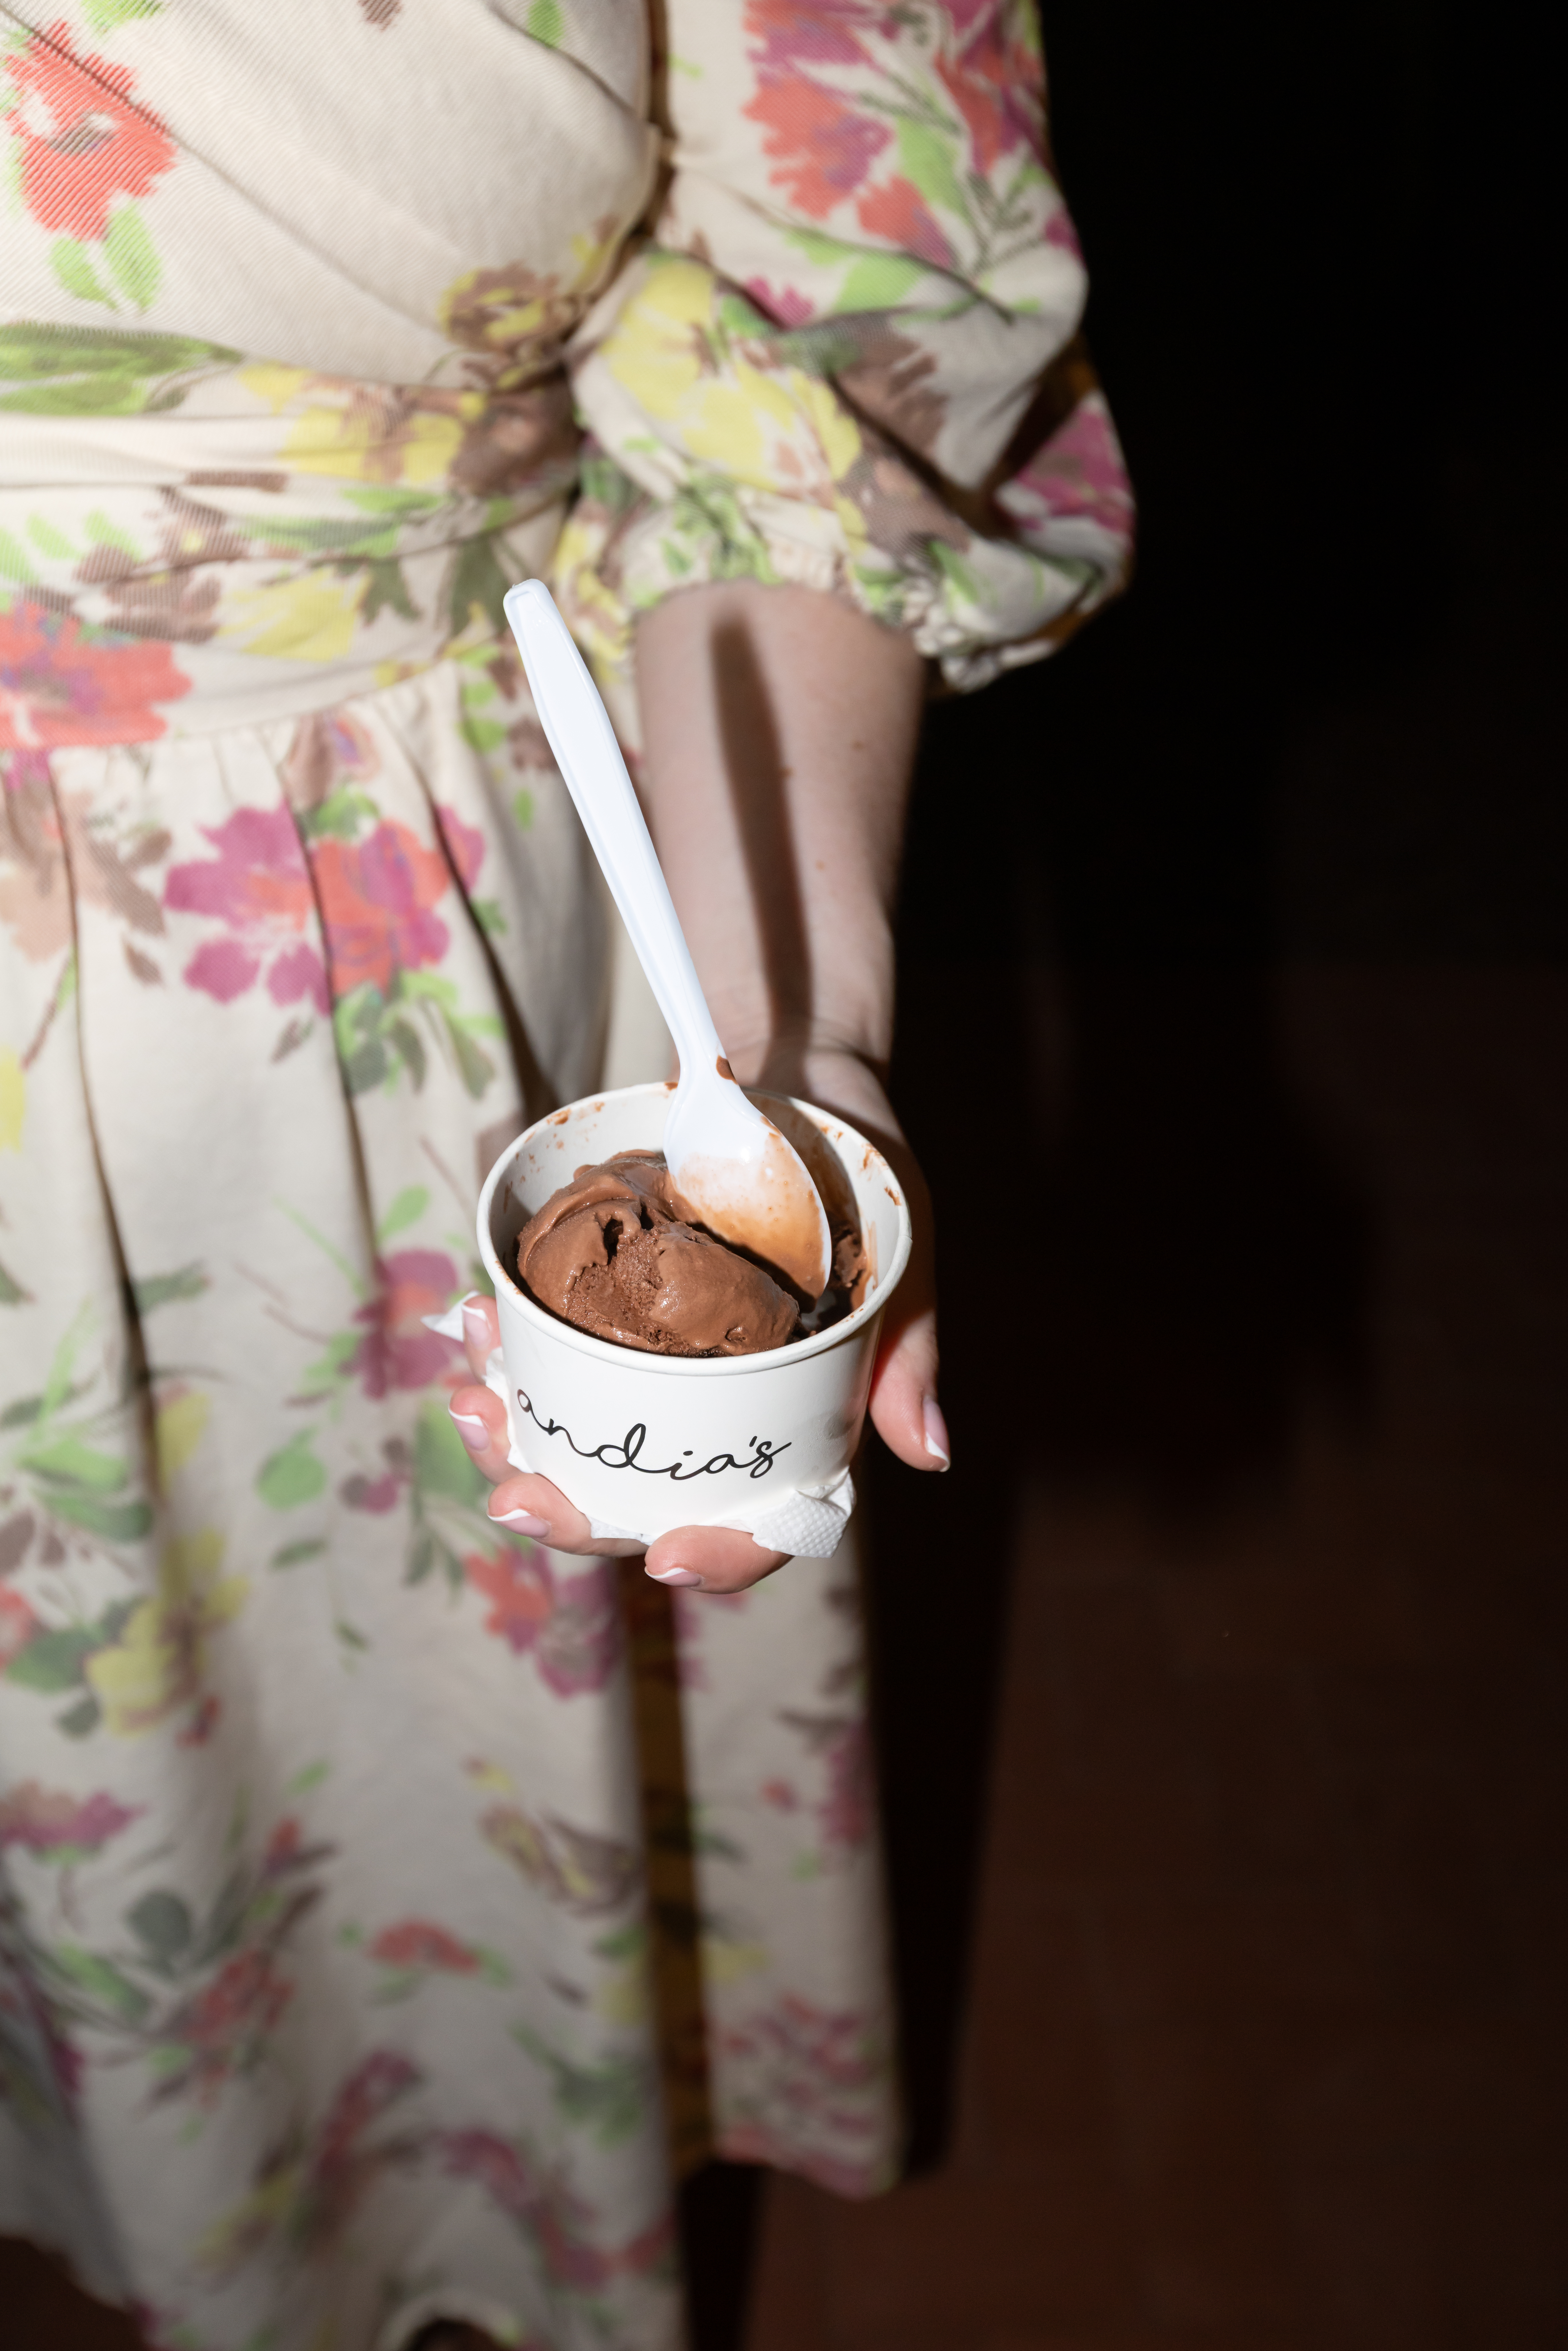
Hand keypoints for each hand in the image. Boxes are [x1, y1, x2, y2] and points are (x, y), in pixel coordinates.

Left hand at [445, 1049, 943, 1596]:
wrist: (800, 1080)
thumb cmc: (863, 1171)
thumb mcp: (903, 1250)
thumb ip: (909, 1353)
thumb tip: (930, 1455)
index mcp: (790, 1423)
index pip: (759, 1526)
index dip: (714, 1558)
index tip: (662, 1558)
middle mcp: (711, 1409)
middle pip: (638, 1501)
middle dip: (567, 1512)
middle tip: (514, 1498)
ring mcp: (650, 1362)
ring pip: (571, 1439)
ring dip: (511, 1437)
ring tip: (473, 1404)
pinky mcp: (603, 1305)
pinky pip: (541, 1349)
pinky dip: (500, 1346)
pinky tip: (472, 1320)